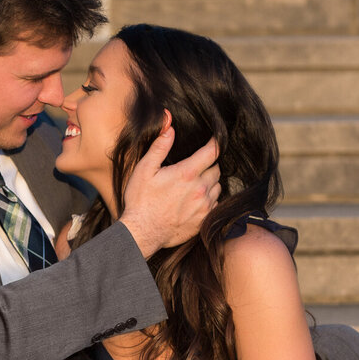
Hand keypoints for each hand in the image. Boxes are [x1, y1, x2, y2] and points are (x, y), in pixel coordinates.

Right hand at [119, 115, 221, 257]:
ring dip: (209, 182)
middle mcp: (200, 189)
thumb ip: (159, 147)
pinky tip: (193, 200)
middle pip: (216, 169)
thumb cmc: (141, 201)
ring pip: (217, 187)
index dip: (216, 142)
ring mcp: (204, 206)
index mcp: (187, 173)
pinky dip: (209, 199)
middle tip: (194, 167)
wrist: (142, 232)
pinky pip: (215, 204)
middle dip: (208, 165)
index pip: (212, 152)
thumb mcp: (145, 169)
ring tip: (193, 184)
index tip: (217, 138)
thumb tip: (169, 127)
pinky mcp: (204, 220)